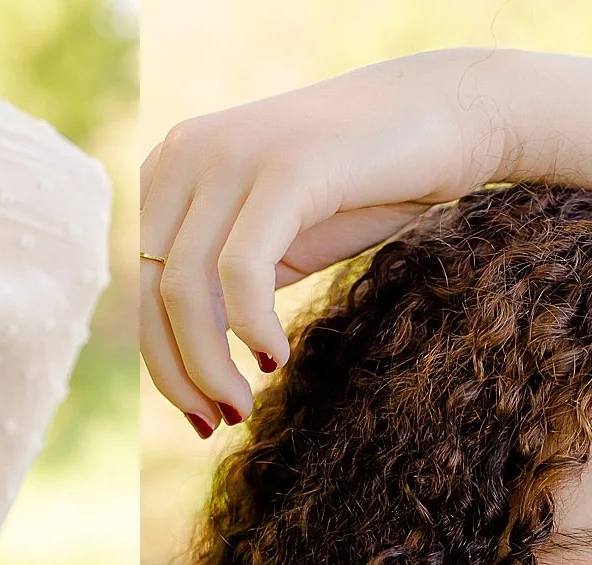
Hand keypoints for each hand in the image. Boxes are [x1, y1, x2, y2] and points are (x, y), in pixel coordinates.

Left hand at [140, 50, 502, 430]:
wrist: (448, 115)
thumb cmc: (363, 187)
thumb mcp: (275, 241)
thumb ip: (221, 284)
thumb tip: (182, 365)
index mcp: (170, 170)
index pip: (144, 286)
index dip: (163, 363)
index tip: (199, 417)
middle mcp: (185, 153)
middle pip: (155, 292)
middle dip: (181, 373)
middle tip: (220, 422)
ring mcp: (231, 153)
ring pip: (187, 288)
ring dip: (209, 365)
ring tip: (243, 405)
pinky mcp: (283, 166)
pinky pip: (241, 269)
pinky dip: (250, 328)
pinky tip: (276, 360)